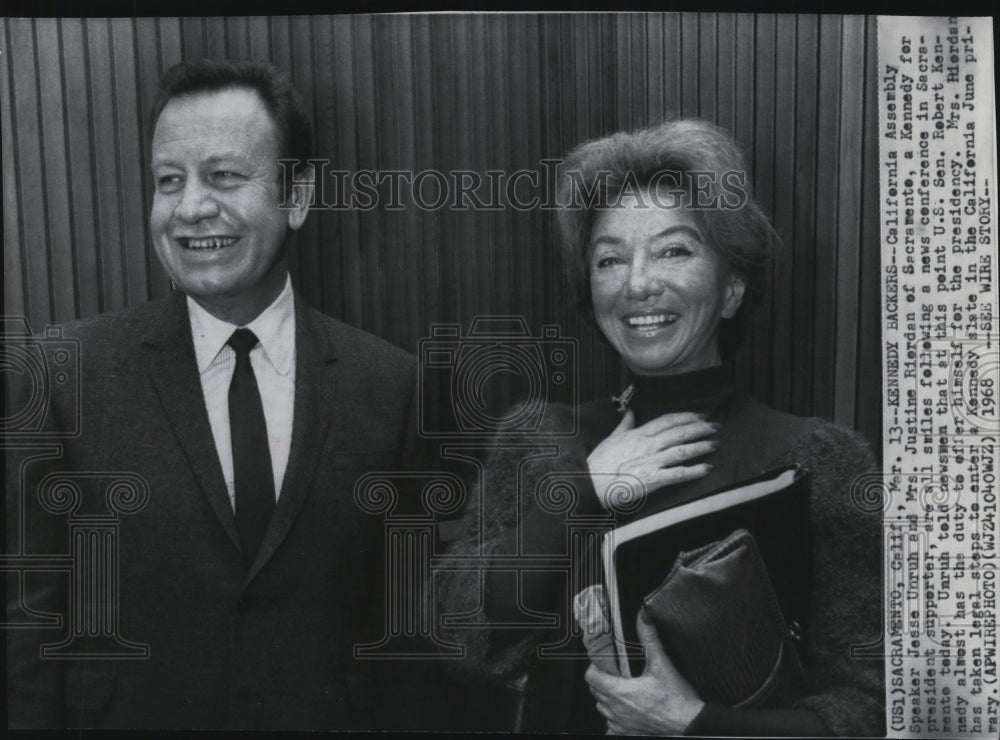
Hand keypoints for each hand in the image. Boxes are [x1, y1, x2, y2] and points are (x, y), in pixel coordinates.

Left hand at [585, 611, 704, 734]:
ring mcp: (620, 724)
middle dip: (603, 679)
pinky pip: (611, 726)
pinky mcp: (628, 734)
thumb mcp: (661, 663)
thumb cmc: (676, 700)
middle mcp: (616, 709)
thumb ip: (649, 637)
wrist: (689, 724)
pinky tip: (626, 711)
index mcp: (619, 691)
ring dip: (608, 698)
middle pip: (595, 691)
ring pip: (602, 707)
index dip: (596, 666)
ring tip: (622, 689)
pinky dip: (615, 718)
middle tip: (615, 672)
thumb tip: (644, 616)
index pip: (591, 676)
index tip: (605, 662)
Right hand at [587, 409, 715, 509]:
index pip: (667, 420)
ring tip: (715, 444)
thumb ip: (624, 424)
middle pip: (679, 432)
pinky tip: (706, 468)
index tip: (699, 415)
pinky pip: (678, 474)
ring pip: (682, 450)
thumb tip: (631, 412)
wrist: (591, 483)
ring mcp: (651, 462)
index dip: (686, 416)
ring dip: (701, 447)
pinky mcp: (652, 479)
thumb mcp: (612, 438)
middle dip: (700, 428)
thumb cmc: (599, 462)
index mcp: (639, 434)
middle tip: (715, 426)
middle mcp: (648, 445)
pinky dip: (694, 471)